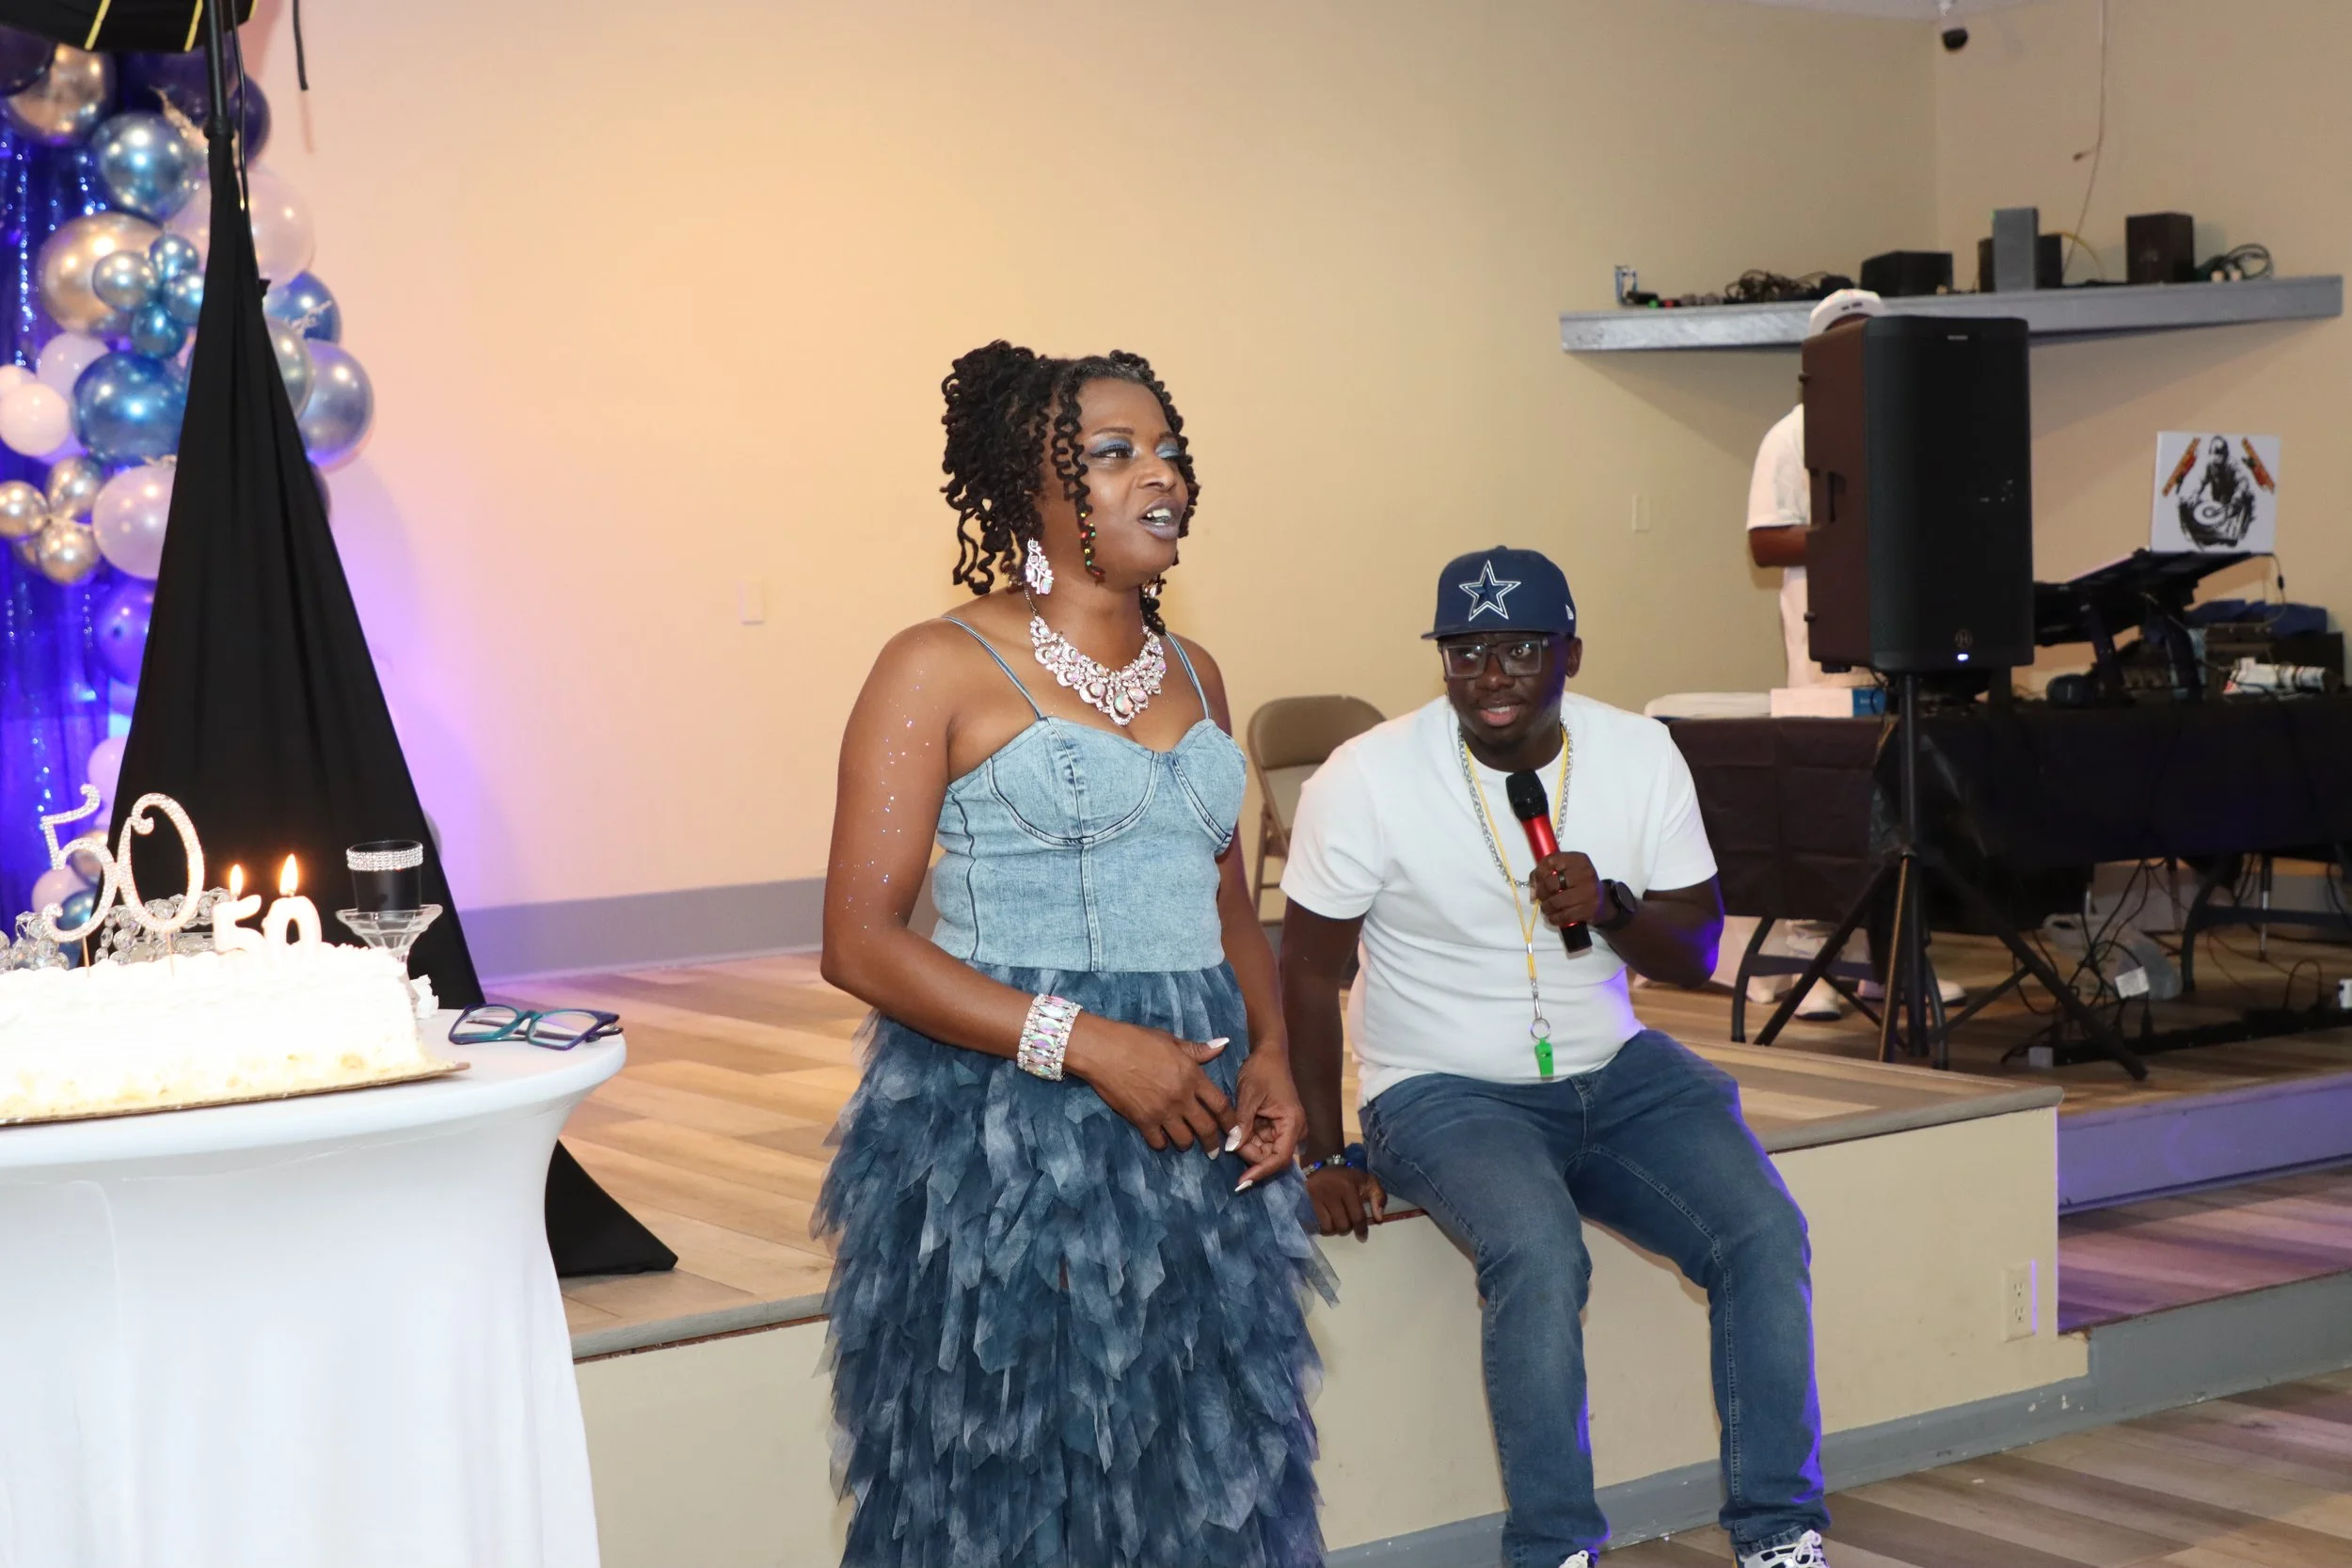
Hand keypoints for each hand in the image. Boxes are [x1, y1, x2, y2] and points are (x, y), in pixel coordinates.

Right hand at [1064, 1016, 1234, 1152]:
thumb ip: (1197, 1050)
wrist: (1103, 1051)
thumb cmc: (1136, 1040)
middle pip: (1206, 1128)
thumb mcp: (1170, 1040)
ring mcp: (1162, 1111)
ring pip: (1184, 1140)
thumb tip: (1222, 1045)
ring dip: (1187, 1143)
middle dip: (1213, 1142)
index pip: (1220, 1104)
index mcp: (1192, 1075)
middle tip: (1214, 1150)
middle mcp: (1181, 1097)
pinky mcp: (1142, 1121)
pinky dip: (1162, 1144)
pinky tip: (1161, 1140)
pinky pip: (1158, 1142)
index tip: (1233, 1130)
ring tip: (1186, 1143)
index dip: (1230, 1121)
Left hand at [1229, 1049, 1306, 1189]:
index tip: (1241, 1182)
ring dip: (1247, 1147)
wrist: (1268, 1054)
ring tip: (1231, 1132)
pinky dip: (1247, 1139)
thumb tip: (1232, 1149)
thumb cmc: (1261, 1071)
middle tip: (1229, 1143)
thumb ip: (1241, 1124)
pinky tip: (1236, 1131)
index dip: (1260, 1172)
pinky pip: (1261, 1141)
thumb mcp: (1249, 1097)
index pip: (1279, 1158)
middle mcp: (1293, 1131)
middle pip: (1270, 1157)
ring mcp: (1285, 1129)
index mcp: (1292, 1123)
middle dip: (1249, 1155)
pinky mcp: (1276, 1127)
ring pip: (1264, 1151)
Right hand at [1306, 1166, 1386, 1239]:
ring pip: (1330, 1227)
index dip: (1361, 1229)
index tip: (1363, 1237)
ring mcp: (1321, 1198)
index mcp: (1349, 1188)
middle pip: (1343, 1225)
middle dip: (1348, 1229)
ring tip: (1340, 1224)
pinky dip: (1326, 1229)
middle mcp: (1334, 1194)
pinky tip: (1330, 1225)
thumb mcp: (1369, 1181)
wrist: (1324, 1165)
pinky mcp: (1312, 1201)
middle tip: (1350, 1225)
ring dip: (1337, 1230)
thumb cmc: (1349, 1176)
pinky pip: (1320, 1224)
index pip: (1357, 1216)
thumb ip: (1379, 1197)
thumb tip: (1378, 1219)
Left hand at [1530, 850, 1603, 930]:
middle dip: (1541, 893)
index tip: (1538, 882)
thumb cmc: (1578, 883)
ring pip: (1556, 902)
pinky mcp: (1588, 909)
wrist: (1602, 900)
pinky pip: (1564, 916)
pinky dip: (1554, 919)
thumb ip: (1544, 873)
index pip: (1550, 861)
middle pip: (1551, 883)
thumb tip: (1533, 892)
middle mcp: (1585, 873)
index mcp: (1578, 859)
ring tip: (1546, 908)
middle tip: (1541, 898)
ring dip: (1546, 908)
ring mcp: (1588, 892)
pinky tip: (1552, 917)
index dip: (1539, 873)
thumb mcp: (1565, 870)